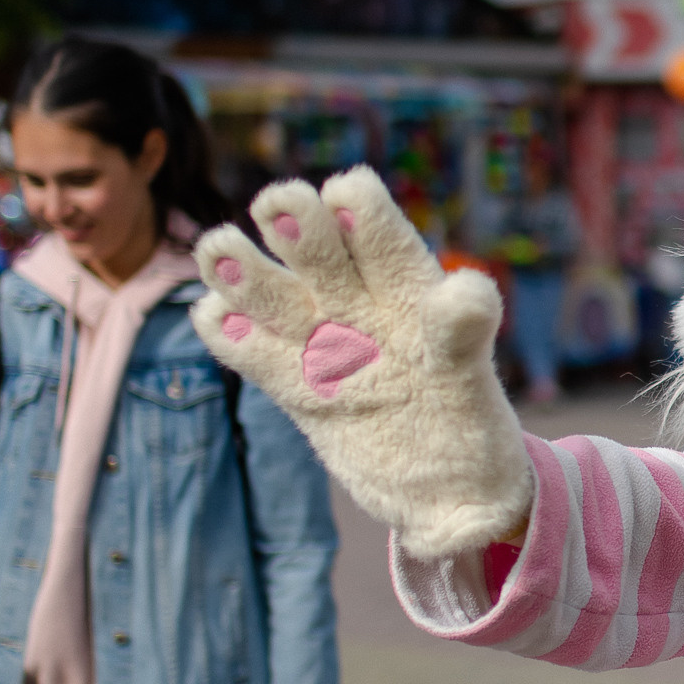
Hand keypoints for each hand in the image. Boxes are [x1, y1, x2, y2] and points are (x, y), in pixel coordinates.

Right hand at [192, 172, 535, 560]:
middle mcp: (361, 307)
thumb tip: (470, 292)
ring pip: (276, 298)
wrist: (446, 492)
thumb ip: (463, 333)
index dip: (363, 213)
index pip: (383, 236)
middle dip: (299, 227)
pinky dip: (230, 336)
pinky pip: (255, 355)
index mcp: (411, 292)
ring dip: (246, 273)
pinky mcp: (297, 390)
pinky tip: (211, 316)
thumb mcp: (472, 381)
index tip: (345, 191)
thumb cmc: (471, 427)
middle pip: (322, 256)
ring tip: (218, 249)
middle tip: (276, 202)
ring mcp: (324, 346)